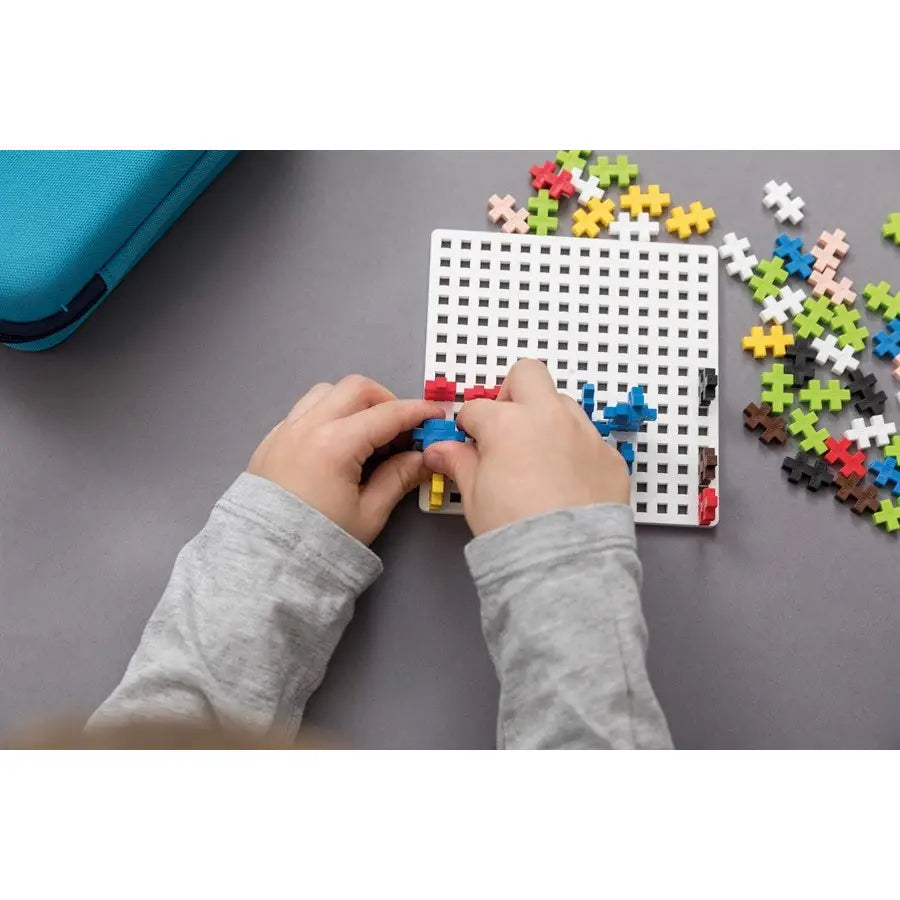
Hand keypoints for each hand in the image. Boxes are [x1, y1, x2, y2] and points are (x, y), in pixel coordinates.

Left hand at [248, 375, 444, 544]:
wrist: (265, 561)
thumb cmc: (320, 542)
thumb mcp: (369, 513)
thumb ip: (399, 477)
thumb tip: (422, 457)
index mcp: (336, 444)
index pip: (388, 414)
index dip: (418, 412)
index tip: (436, 415)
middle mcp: (308, 426)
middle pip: (356, 387)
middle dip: (386, 400)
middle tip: (400, 428)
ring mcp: (285, 429)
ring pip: (326, 392)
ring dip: (353, 402)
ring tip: (366, 433)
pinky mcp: (270, 440)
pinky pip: (303, 410)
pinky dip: (326, 414)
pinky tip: (336, 443)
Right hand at [422, 359, 629, 536]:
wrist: (566, 562)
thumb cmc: (515, 531)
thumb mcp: (474, 496)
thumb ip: (459, 463)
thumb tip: (440, 450)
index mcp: (507, 423)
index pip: (477, 409)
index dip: (469, 426)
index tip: (469, 442)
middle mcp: (549, 418)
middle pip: (528, 374)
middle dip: (512, 393)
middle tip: (506, 425)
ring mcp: (584, 434)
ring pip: (563, 403)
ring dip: (547, 419)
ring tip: (538, 456)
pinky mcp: (609, 456)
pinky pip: (589, 440)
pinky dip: (575, 451)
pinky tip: (566, 482)